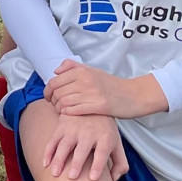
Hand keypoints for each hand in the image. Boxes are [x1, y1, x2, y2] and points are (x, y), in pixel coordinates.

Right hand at [41, 112, 127, 180]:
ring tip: (55, 173)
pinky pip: (52, 141)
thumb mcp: (117, 144)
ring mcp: (73, 129)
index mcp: (105, 138)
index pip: (102, 152)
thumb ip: (120, 164)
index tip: (93, 178)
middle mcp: (89, 133)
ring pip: (64, 145)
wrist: (91, 104)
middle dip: (77, 163)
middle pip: (82, 149)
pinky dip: (47, 152)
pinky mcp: (61, 127)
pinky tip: (45, 164)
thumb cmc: (105, 131)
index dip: (98, 165)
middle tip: (72, 177)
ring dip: (58, 159)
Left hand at [43, 60, 157, 119]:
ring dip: (59, 108)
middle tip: (55, 105)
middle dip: (52, 101)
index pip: (54, 81)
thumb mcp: (92, 70)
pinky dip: (67, 113)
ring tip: (62, 110)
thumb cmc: (111, 84)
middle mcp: (86, 80)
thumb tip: (56, 71)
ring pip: (64, 102)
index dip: (47, 91)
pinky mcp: (99, 106)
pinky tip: (69, 114)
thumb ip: (73, 67)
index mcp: (82, 71)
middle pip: (57, 93)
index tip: (49, 96)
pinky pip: (74, 110)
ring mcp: (92, 93)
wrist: (134, 95)